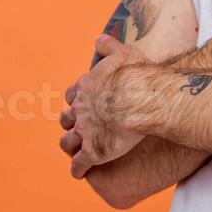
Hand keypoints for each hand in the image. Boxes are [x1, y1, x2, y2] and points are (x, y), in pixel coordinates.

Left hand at [61, 34, 148, 178]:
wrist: (145, 100)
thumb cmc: (138, 76)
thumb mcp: (124, 54)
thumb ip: (109, 46)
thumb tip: (99, 38)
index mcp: (86, 87)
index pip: (72, 94)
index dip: (77, 100)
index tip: (83, 103)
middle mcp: (81, 109)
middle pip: (67, 119)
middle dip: (71, 123)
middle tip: (80, 128)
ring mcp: (85, 132)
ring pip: (67, 142)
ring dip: (71, 146)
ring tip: (76, 151)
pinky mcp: (93, 152)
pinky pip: (79, 165)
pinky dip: (77, 170)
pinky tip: (80, 173)